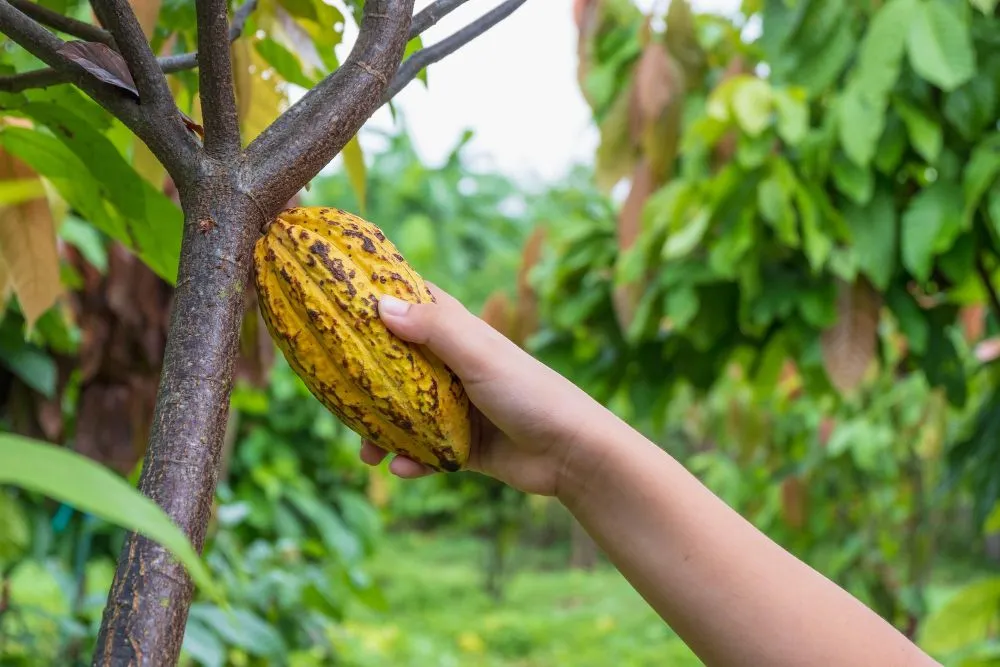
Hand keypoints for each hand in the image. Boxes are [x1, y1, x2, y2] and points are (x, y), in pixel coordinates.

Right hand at [359, 283, 605, 496]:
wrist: (572, 453)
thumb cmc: (530, 392)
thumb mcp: (479, 355)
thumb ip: (435, 329)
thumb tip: (380, 304)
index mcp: (460, 335)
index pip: (415, 303)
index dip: (380, 299)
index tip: (338, 301)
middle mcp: (455, 367)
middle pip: (397, 365)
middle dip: (365, 382)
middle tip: (335, 398)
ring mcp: (458, 408)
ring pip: (405, 415)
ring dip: (382, 433)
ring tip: (367, 454)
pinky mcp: (464, 446)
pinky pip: (425, 453)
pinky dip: (411, 461)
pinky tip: (403, 470)